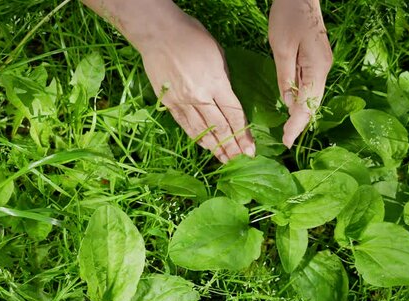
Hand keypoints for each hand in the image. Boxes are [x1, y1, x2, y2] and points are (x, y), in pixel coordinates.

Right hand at [138, 12, 253, 162]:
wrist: (158, 33)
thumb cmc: (192, 38)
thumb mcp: (218, 56)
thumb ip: (224, 81)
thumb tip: (229, 99)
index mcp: (216, 83)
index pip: (234, 115)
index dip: (243, 135)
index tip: (250, 150)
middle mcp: (200, 97)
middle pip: (220, 128)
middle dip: (231, 146)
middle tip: (240, 159)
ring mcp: (182, 101)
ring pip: (202, 131)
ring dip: (215, 147)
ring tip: (224, 159)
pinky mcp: (168, 103)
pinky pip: (185, 125)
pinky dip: (197, 138)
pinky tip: (205, 146)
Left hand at [269, 0, 332, 147]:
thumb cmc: (289, 16)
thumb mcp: (281, 48)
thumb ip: (285, 77)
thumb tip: (288, 102)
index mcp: (317, 68)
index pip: (308, 104)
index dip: (296, 125)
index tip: (286, 141)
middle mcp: (324, 69)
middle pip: (314, 103)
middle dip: (300, 123)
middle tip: (286, 141)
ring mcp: (322, 65)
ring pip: (313, 96)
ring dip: (301, 113)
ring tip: (288, 130)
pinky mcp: (317, 61)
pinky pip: (310, 86)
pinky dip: (302, 99)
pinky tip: (292, 108)